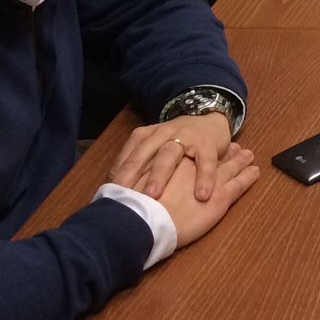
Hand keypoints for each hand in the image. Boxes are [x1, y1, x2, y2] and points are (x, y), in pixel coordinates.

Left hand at [109, 110, 230, 201]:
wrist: (210, 120)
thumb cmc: (177, 142)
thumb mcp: (153, 149)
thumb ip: (134, 166)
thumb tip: (110, 192)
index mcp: (145, 137)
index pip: (127, 158)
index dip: (117, 177)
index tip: (109, 198)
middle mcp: (161, 134)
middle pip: (143, 154)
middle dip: (132, 175)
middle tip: (125, 198)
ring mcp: (185, 136)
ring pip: (169, 155)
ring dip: (160, 174)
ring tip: (154, 196)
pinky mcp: (207, 143)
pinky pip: (205, 161)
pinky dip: (204, 178)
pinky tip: (201, 196)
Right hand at [140, 143, 259, 249]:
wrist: (145, 221)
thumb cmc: (135, 205)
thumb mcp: (133, 187)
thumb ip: (141, 179)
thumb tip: (131, 180)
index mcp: (174, 162)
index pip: (193, 155)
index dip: (201, 153)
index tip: (211, 149)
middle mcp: (193, 166)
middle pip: (211, 156)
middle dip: (224, 152)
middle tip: (236, 147)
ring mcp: (209, 181)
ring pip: (228, 166)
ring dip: (239, 160)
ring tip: (249, 155)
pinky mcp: (219, 198)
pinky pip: (238, 184)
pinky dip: (248, 177)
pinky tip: (255, 171)